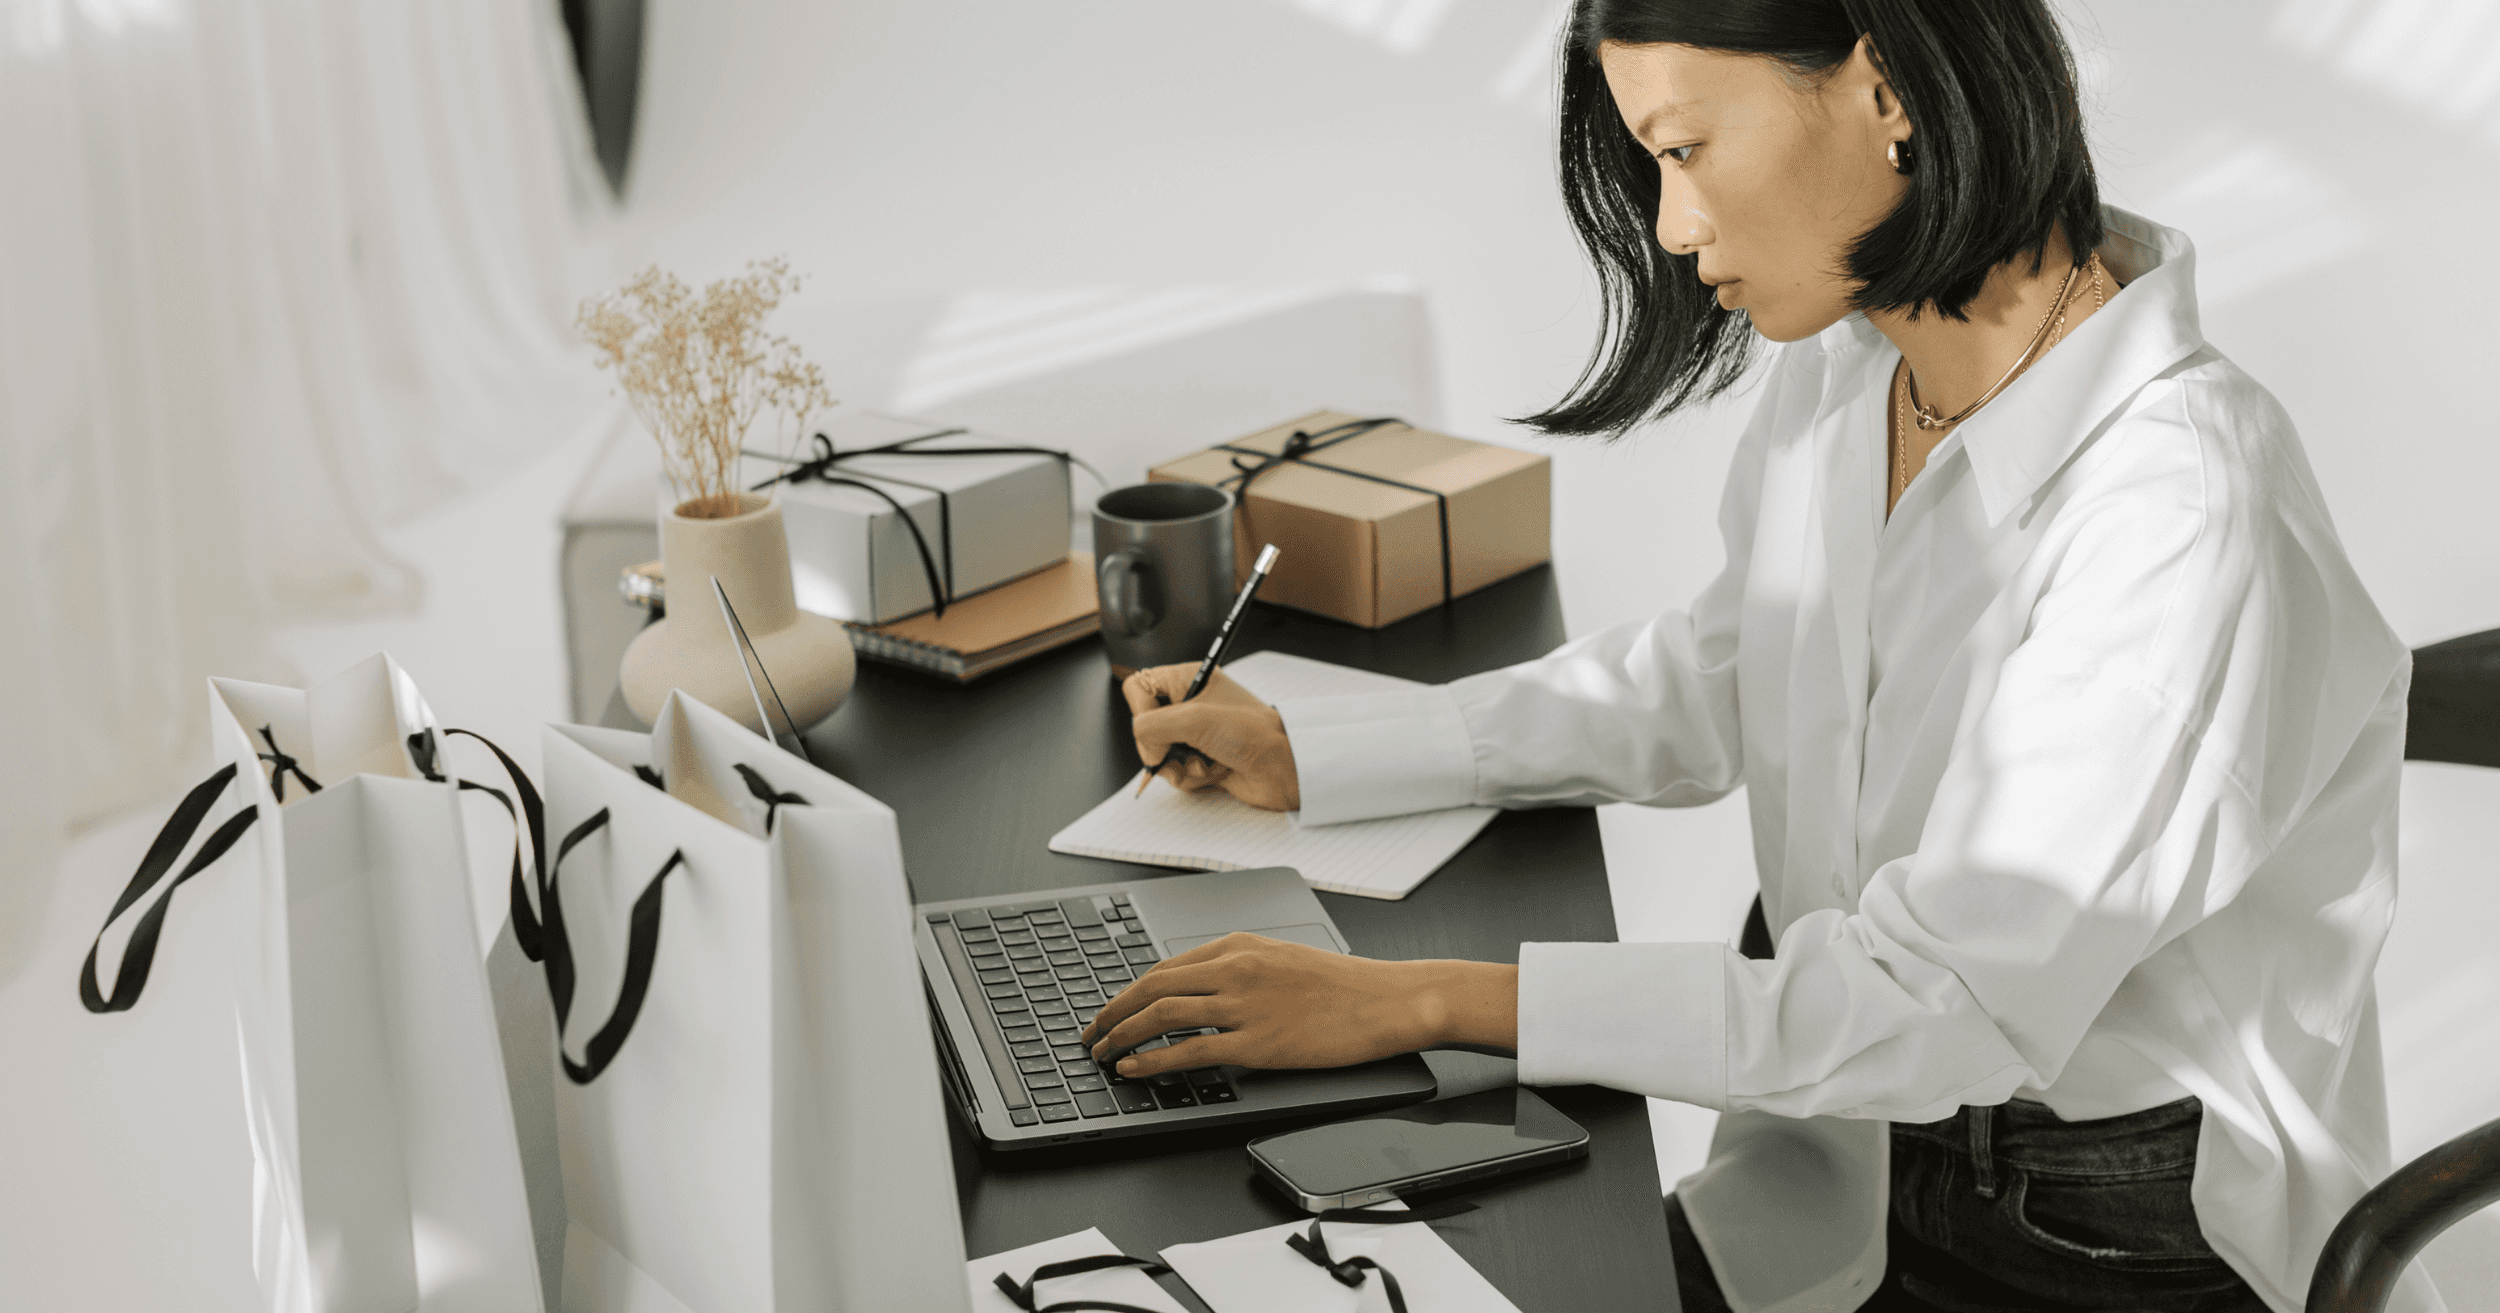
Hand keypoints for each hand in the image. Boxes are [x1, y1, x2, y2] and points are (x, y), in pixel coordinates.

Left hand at [1079, 932, 1516, 1078]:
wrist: (1388, 1000)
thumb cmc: (1344, 985)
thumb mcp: (1283, 960)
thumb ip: (1238, 969)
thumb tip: (1197, 990)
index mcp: (1239, 945)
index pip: (1165, 966)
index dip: (1127, 992)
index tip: (1109, 1011)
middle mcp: (1236, 968)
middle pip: (1151, 986)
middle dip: (1112, 1012)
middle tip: (1090, 1034)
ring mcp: (1245, 1004)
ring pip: (1162, 1014)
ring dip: (1122, 1035)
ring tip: (1102, 1053)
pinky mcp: (1258, 1041)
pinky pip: (1190, 1048)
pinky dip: (1153, 1058)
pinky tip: (1134, 1067)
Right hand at [1123, 664, 1300, 810]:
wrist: (1284, 769)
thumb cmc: (1255, 734)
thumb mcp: (1197, 719)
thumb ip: (1153, 725)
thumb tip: (1142, 742)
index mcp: (1189, 680)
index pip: (1139, 687)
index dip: (1142, 711)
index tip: (1158, 727)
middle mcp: (1189, 705)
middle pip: (1145, 727)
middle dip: (1162, 747)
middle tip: (1181, 750)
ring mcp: (1194, 734)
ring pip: (1158, 754)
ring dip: (1179, 766)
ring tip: (1206, 762)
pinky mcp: (1200, 760)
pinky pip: (1174, 772)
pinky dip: (1191, 777)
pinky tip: (1215, 772)